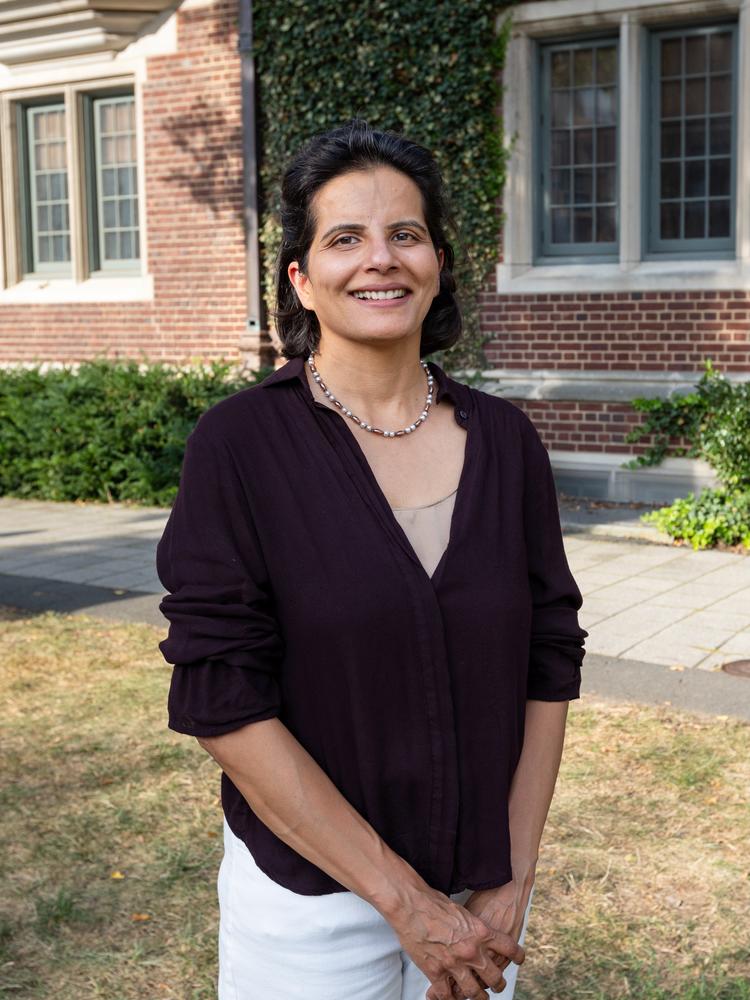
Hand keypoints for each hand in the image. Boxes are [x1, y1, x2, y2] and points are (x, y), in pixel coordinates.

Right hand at [387, 883, 524, 999]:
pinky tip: (450, 998)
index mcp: (480, 932)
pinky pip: (447, 995)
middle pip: (494, 976)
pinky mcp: (436, 972)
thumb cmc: (432, 902)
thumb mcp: (462, 911)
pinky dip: (449, 998)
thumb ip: (472, 926)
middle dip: (498, 984)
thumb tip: (475, 932)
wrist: (411, 905)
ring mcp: (454, 964)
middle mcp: (471, 951)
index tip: (519, 959)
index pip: (508, 947)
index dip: (517, 955)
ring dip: (478, 997)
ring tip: (479, 997)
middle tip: (498, 985)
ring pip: (474, 992)